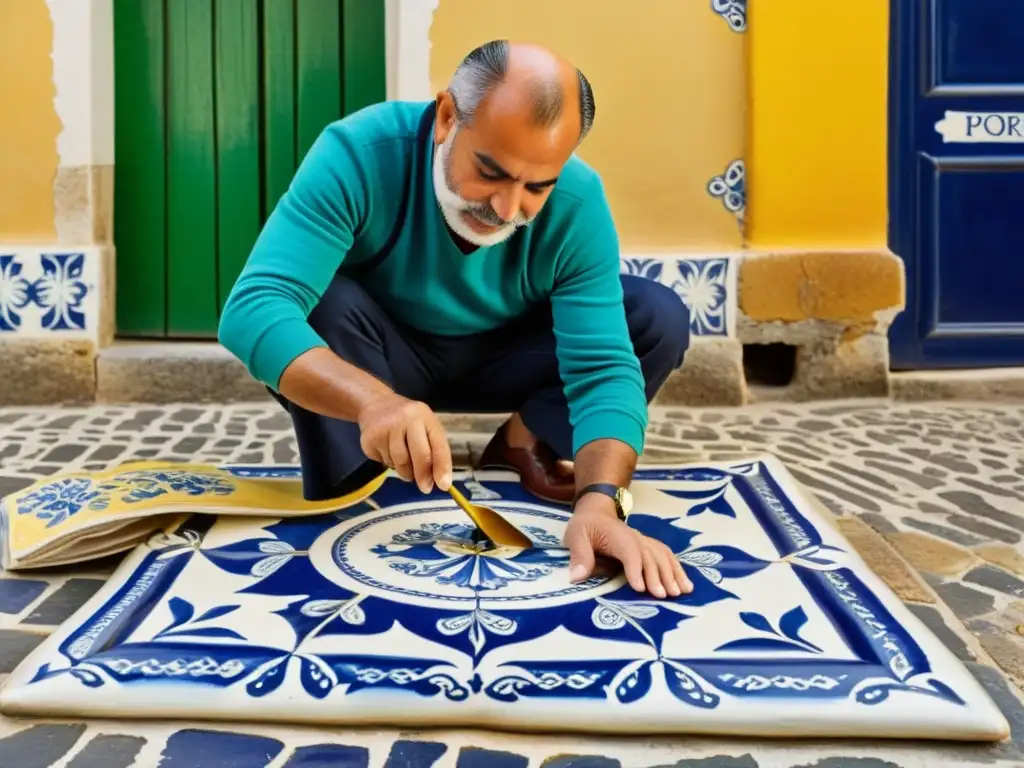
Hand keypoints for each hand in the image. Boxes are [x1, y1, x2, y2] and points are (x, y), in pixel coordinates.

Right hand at [357, 393, 451, 492]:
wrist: (374, 404)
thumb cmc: (406, 419)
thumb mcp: (424, 426)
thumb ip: (433, 448)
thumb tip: (438, 480)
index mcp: (424, 415)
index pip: (438, 445)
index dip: (442, 467)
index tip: (444, 485)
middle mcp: (406, 418)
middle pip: (420, 455)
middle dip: (424, 476)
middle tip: (425, 488)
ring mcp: (386, 427)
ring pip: (400, 463)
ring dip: (405, 471)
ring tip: (404, 463)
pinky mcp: (369, 438)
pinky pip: (384, 462)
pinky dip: (388, 463)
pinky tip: (387, 450)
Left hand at [564, 499, 691, 598]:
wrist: (597, 512)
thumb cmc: (585, 526)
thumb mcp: (575, 536)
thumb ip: (579, 555)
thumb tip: (576, 577)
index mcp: (617, 535)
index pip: (629, 551)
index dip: (635, 569)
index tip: (639, 588)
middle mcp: (635, 538)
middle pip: (650, 556)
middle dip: (658, 576)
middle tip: (663, 596)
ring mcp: (644, 542)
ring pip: (662, 556)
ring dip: (672, 574)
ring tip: (681, 592)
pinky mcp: (649, 547)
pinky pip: (667, 556)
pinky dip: (677, 569)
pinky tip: (686, 584)